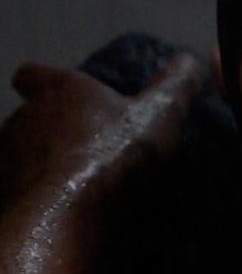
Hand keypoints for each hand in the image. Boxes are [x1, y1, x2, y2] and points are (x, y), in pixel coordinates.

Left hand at [0, 54, 205, 271]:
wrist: (65, 215)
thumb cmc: (114, 154)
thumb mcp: (161, 114)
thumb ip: (176, 85)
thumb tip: (191, 58)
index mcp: (60, 90)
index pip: (33, 73)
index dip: (45, 81)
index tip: (63, 94)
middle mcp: (24, 117)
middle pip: (32, 117)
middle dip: (54, 130)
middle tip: (90, 150)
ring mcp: (8, 157)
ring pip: (24, 155)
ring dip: (45, 165)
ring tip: (79, 188)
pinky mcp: (2, 192)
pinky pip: (20, 189)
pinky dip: (38, 195)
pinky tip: (63, 212)